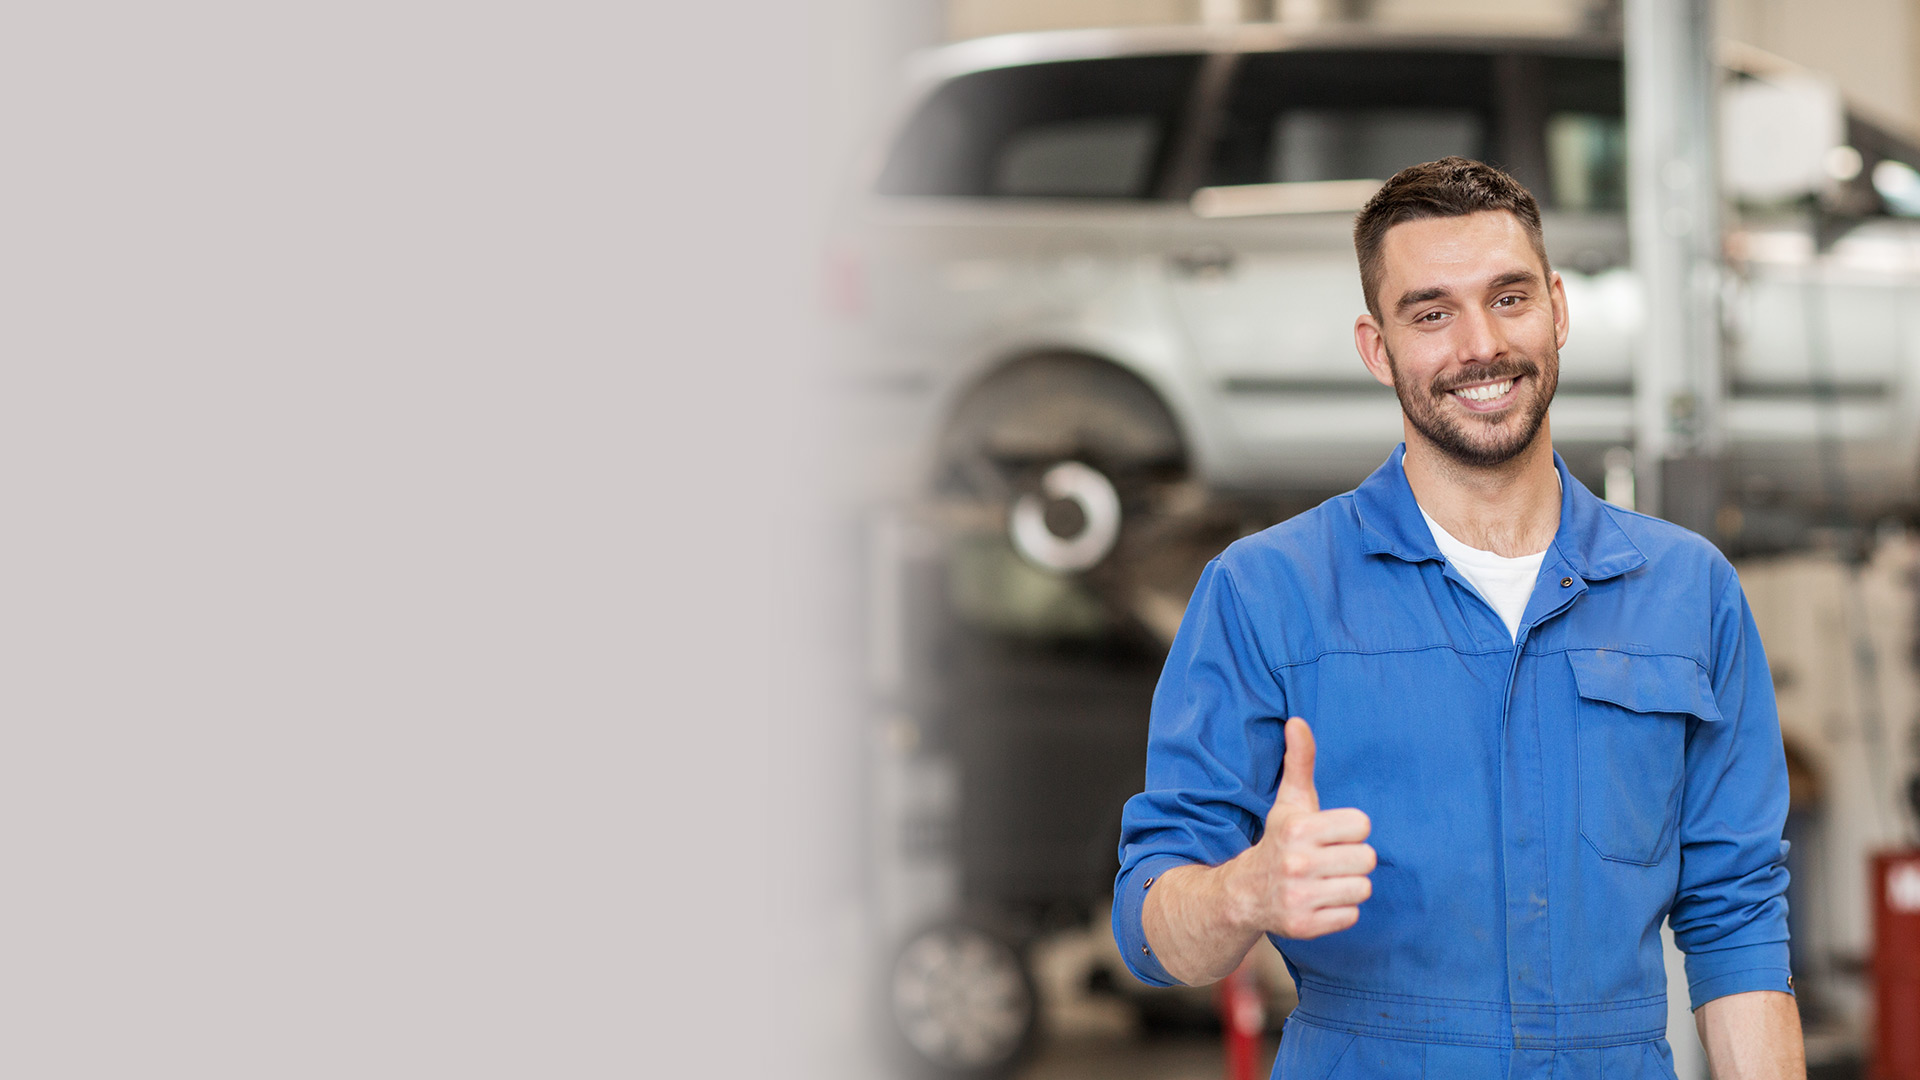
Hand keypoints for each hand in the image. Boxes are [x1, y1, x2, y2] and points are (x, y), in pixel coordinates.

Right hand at [1226, 718, 1374, 938]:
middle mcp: (1297, 864)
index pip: (1362, 825)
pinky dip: (1340, 910)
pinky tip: (1320, 900)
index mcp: (1298, 829)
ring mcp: (1299, 897)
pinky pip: (1351, 915)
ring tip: (1325, 880)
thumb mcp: (1290, 803)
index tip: (1329, 834)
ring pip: (1362, 888)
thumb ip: (1299, 762)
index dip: (1349, 829)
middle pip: (1367, 858)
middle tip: (1328, 860)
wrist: (1243, 893)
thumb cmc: (1279, 841)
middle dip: (1351, 858)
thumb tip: (1298, 721)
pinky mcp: (1304, 927)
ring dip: (1348, 885)